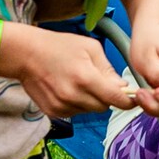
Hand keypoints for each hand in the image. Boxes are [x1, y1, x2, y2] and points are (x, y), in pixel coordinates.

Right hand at [0, 25, 136, 121]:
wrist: (26, 54)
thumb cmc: (59, 46)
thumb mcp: (90, 48)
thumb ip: (108, 69)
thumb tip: (122, 87)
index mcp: (86, 78)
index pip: (116, 100)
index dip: (128, 101)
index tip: (132, 98)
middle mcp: (74, 96)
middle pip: (104, 107)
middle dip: (107, 98)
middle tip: (101, 83)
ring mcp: (62, 106)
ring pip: (89, 111)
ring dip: (91, 101)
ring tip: (79, 82)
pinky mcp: (53, 112)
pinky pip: (75, 113)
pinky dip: (77, 104)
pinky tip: (68, 88)